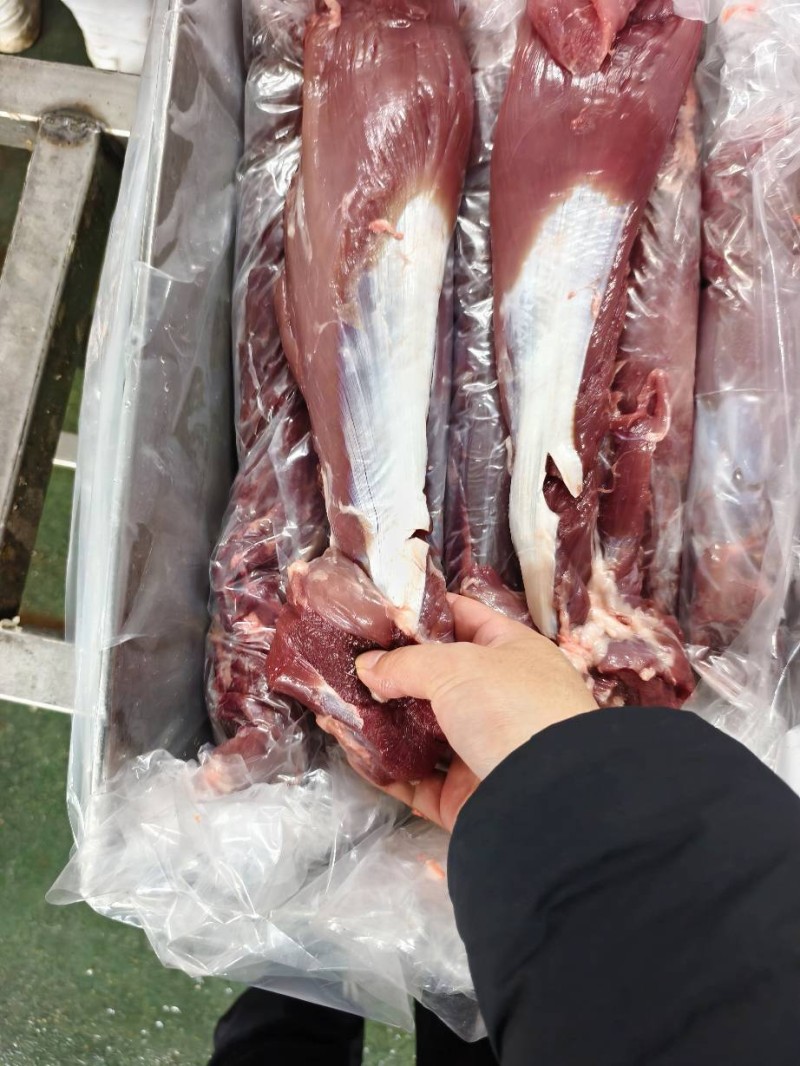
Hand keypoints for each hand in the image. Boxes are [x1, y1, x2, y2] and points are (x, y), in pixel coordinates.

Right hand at [355, 594, 597, 830]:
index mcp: (513, 654)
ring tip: (335, 708)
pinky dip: (383, 767)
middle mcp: (500, 699)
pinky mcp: (464, 796)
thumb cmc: (513, 708)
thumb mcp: (458, 667)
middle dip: (391, 673)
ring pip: (421, 732)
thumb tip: (367, 667)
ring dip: (380, 721)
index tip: (379, 612)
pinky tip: (352, 752)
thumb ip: (406, 663)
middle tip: (344, 664)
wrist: (549, 799)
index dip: (424, 613)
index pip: (465, 620)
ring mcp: (482, 749)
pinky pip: (414, 778)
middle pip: (436, 679)